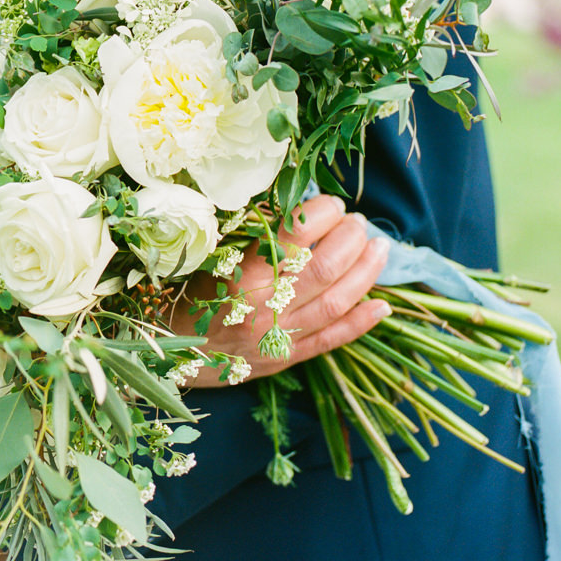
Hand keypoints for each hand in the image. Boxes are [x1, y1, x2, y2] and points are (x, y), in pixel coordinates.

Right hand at [178, 195, 391, 384]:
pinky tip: (383, 305)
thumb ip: (252, 238)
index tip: (330, 203)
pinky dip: (361, 322)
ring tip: (380, 248)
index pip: (291, 239)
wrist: (178, 355)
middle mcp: (264, 307)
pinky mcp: (290, 357)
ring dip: (365, 272)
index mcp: (240, 276)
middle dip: (349, 239)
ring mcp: (280, 336)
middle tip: (358, 222)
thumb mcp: (211, 260)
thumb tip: (296, 210)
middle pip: (322, 269)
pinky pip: (333, 339)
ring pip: (336, 302)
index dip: (319, 216)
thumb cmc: (193, 297)